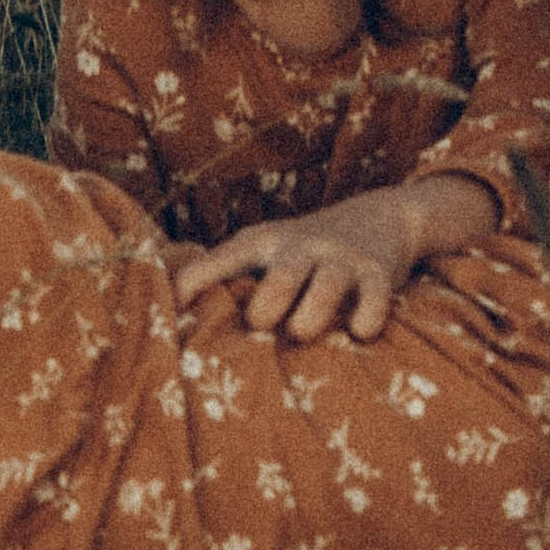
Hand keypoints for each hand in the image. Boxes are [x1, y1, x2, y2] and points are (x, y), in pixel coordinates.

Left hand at [172, 192, 425, 341]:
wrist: (380, 216)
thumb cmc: (303, 247)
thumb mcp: (264, 247)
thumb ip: (224, 272)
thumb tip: (170, 311)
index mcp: (264, 242)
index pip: (223, 259)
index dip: (195, 283)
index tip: (173, 310)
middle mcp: (302, 247)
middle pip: (281, 273)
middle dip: (267, 304)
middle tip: (259, 325)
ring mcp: (342, 260)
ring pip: (328, 284)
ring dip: (312, 314)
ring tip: (300, 332)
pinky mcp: (378, 272)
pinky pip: (376, 295)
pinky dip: (368, 316)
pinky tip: (358, 332)